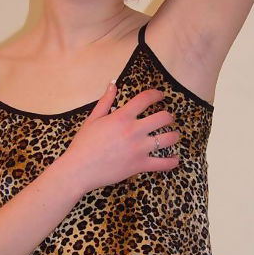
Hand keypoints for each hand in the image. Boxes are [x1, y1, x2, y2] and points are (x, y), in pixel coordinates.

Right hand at [63, 82, 179, 193]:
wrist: (79, 170)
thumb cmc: (83, 144)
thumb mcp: (92, 119)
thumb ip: (105, 101)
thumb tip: (113, 84)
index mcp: (122, 117)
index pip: (146, 99)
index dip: (156, 94)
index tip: (160, 96)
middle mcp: (134, 130)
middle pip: (164, 117)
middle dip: (169, 116)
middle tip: (167, 119)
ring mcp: (139, 148)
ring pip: (168, 138)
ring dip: (174, 136)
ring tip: (173, 136)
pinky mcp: (140, 165)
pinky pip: (163, 163)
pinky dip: (172, 162)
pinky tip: (174, 159)